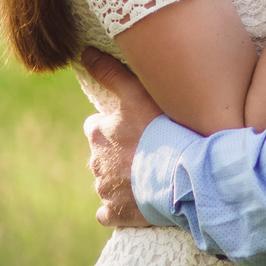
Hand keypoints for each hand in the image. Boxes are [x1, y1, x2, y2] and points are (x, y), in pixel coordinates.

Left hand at [79, 49, 161, 228]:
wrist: (182, 176)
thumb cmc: (161, 131)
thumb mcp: (136, 93)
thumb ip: (110, 72)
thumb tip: (84, 52)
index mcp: (97, 133)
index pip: (96, 126)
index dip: (116, 126)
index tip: (136, 128)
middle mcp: (95, 162)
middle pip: (101, 155)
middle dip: (118, 154)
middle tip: (146, 151)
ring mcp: (105, 190)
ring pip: (106, 182)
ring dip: (122, 179)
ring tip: (148, 175)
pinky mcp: (115, 213)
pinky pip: (108, 212)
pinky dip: (118, 208)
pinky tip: (135, 202)